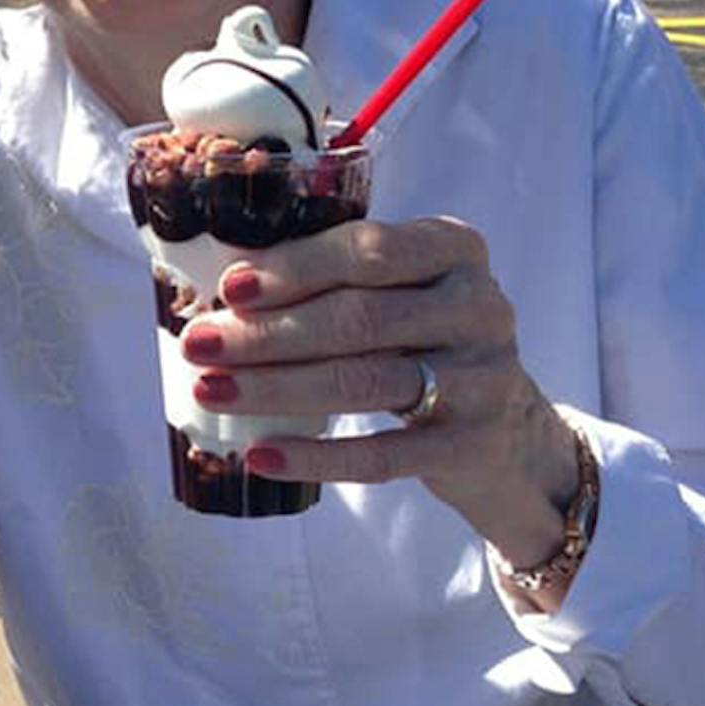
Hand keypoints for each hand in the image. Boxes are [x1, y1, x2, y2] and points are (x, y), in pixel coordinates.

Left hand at [180, 215, 580, 566]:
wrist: (505, 431)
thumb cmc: (420, 341)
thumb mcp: (398, 292)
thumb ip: (332, 281)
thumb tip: (220, 294)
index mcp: (454, 248)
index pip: (368, 250)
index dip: (294, 268)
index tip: (229, 288)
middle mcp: (480, 305)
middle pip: (359, 317)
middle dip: (268, 333)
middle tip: (199, 344)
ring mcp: (484, 377)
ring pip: (366, 381)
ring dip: (277, 388)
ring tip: (211, 391)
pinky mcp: (472, 444)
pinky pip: (384, 455)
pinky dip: (317, 457)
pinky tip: (262, 454)